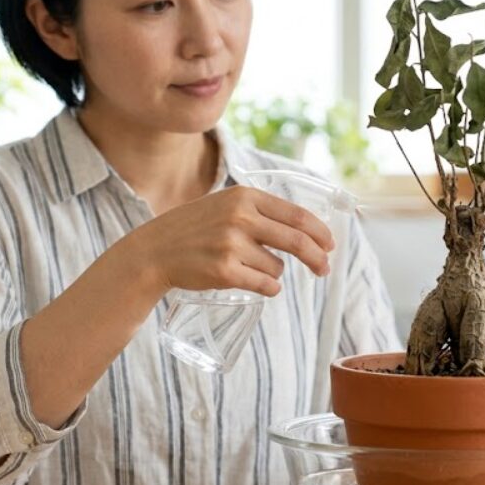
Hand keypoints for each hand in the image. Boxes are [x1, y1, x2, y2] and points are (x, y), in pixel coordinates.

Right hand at [132, 185, 334, 297]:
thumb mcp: (226, 206)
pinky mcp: (225, 271)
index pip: (298, 215)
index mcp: (245, 196)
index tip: (330, 244)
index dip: (320, 232)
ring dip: (271, 273)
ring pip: (277, 267)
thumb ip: (260, 212)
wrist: (154, 251)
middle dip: (317, 258)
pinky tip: (250, 282)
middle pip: (297, 241)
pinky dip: (266, 288)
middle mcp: (240, 217)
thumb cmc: (195, 230)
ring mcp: (232, 244)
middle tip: (324, 269)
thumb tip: (308, 232)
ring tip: (244, 267)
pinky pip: (265, 285)